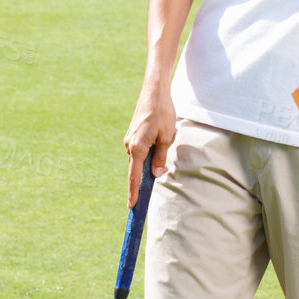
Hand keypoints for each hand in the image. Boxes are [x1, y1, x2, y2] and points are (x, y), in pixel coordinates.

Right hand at [124, 86, 175, 206]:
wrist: (154, 91)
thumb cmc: (162, 113)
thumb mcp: (167, 137)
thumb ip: (161, 157)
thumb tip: (156, 174)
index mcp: (137, 148)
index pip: (134, 176)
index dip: (134, 192)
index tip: (132, 206)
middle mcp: (130, 145)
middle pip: (138, 168)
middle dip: (150, 171)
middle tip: (162, 165)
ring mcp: (130, 139)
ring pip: (141, 158)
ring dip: (154, 155)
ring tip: (168, 136)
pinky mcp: (133, 134)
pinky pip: (141, 149)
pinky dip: (152, 148)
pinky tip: (164, 133)